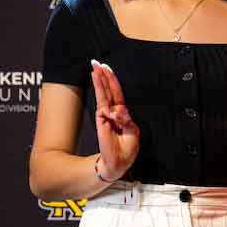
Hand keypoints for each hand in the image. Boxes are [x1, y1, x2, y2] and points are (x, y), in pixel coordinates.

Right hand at [90, 60, 138, 180]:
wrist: (118, 163)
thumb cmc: (126, 149)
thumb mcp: (132, 132)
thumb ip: (126, 120)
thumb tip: (118, 110)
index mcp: (122, 114)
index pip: (116, 93)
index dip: (111, 80)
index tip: (105, 68)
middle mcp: (113, 113)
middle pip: (108, 90)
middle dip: (103, 76)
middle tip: (96, 63)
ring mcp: (107, 116)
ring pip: (104, 95)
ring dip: (100, 81)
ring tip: (95, 69)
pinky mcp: (102, 122)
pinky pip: (104, 106)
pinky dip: (106, 100)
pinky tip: (106, 98)